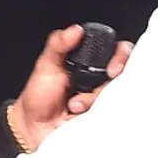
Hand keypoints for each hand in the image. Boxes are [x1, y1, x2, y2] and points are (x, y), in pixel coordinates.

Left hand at [10, 24, 133, 150]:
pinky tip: (80, 114)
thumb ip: (58, 44)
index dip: (121, 56)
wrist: (33, 127)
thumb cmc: (38, 96)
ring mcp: (103, 100)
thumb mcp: (46, 64)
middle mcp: (100, 81)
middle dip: (113, 80)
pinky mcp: (102, 118)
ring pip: (118, 94)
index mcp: (90, 64)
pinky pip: (113, 114)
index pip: (116, 52)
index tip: (112, 67)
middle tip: (104, 82)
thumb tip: (76, 30)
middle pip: (124, 74)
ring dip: (95, 99)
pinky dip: (98, 113)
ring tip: (74, 105)